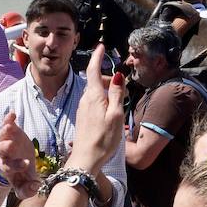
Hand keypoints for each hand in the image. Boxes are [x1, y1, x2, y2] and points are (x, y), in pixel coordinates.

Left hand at [0, 113, 39, 199]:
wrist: (17, 164)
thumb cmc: (21, 176)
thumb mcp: (25, 186)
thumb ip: (28, 190)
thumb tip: (35, 186)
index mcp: (8, 168)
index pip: (9, 167)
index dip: (16, 165)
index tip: (26, 164)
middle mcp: (4, 155)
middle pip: (0, 150)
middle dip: (5, 147)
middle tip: (11, 145)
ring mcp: (6, 142)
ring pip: (1, 137)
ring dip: (4, 132)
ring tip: (8, 127)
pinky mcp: (11, 133)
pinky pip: (7, 125)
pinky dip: (8, 120)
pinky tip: (12, 114)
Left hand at [65, 45, 126, 172]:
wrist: (85, 159)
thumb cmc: (103, 139)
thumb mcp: (116, 115)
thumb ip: (117, 94)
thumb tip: (118, 75)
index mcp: (94, 96)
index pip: (94, 69)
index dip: (98, 57)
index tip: (101, 46)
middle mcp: (85, 99)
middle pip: (96, 81)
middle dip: (109, 79)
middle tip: (124, 87)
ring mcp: (82, 108)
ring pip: (95, 92)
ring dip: (106, 91)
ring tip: (120, 101)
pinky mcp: (83, 117)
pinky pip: (93, 101)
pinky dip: (102, 100)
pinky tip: (110, 111)